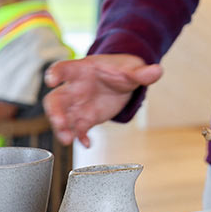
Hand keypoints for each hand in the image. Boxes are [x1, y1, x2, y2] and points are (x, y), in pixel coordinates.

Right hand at [43, 54, 162, 147]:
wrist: (126, 80)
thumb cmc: (123, 69)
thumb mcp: (133, 69)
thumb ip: (143, 72)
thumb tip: (158, 70)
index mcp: (82, 70)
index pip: (64, 68)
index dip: (55, 73)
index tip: (52, 80)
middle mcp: (74, 88)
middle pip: (56, 99)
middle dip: (55, 111)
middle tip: (59, 122)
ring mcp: (78, 105)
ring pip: (62, 117)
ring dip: (62, 128)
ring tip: (68, 139)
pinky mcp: (86, 118)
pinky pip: (78, 129)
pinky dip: (80, 136)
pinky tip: (87, 143)